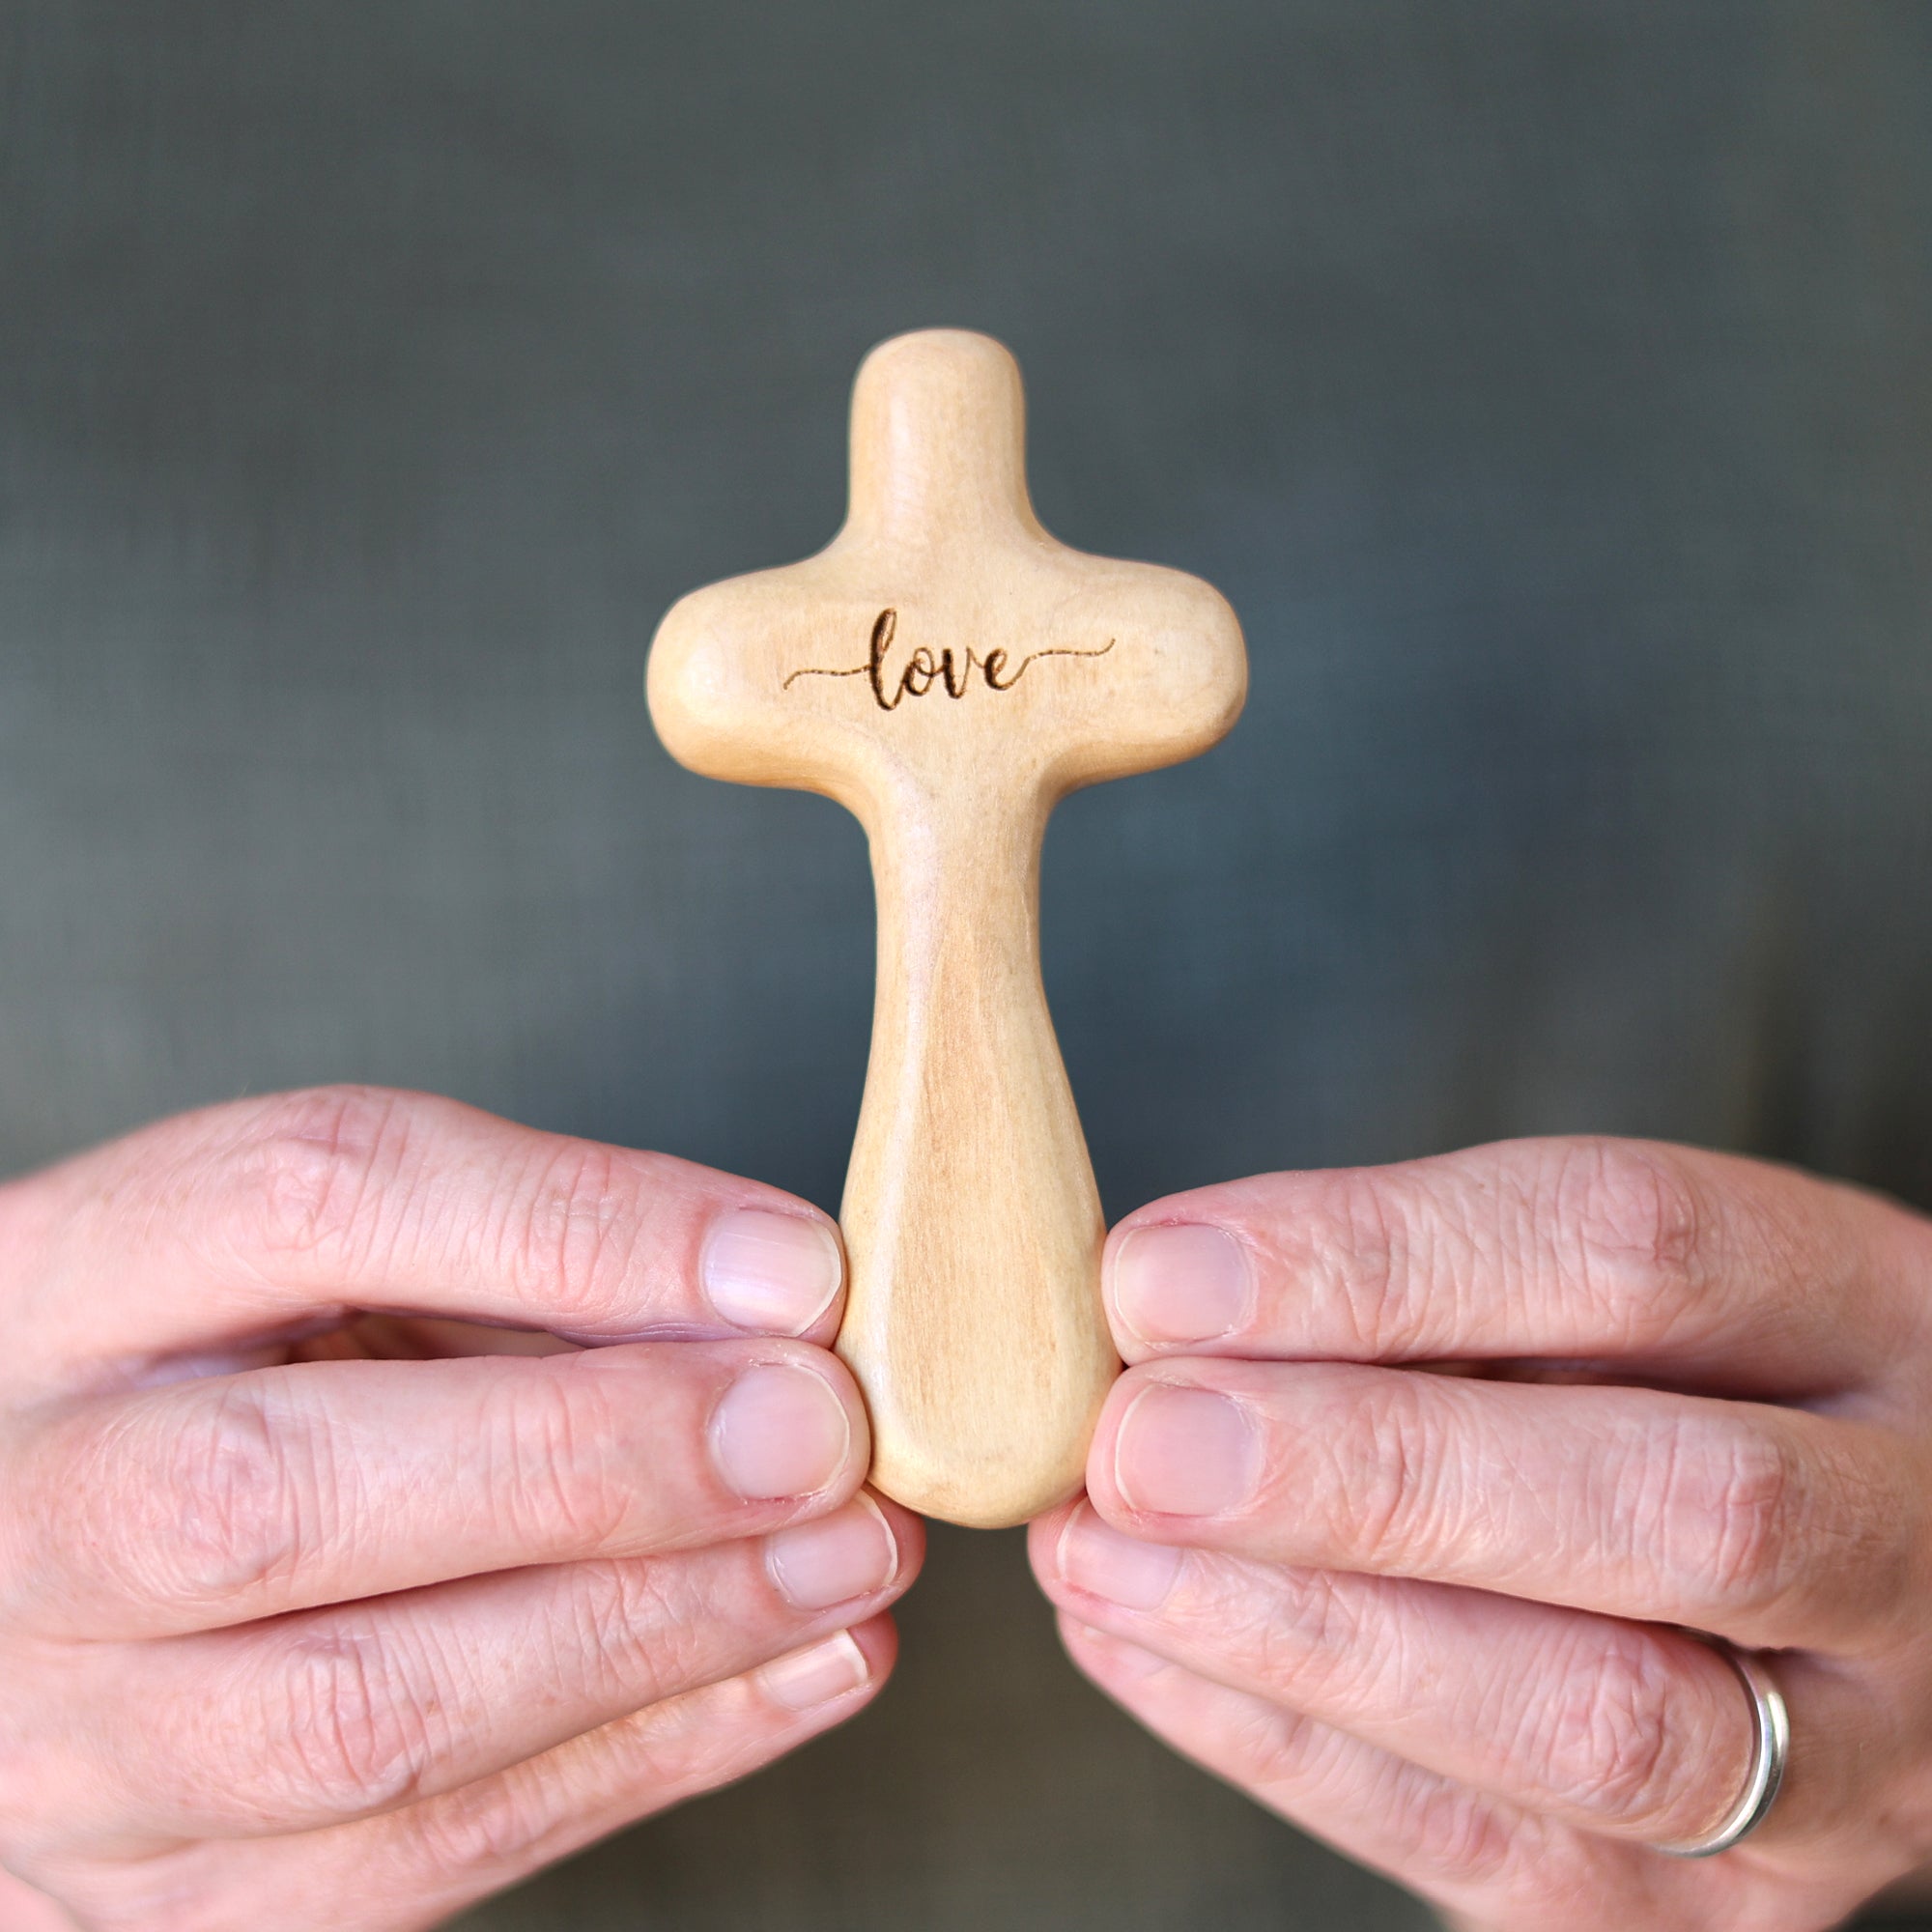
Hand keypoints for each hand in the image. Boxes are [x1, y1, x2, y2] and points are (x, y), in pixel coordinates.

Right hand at [0, 1086, 920, 1931]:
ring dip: (663, 1632)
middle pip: (286, 1490)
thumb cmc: (214, 1381)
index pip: (308, 1204)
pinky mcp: (160, 1902)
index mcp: (62, 1284)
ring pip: (363, 1715)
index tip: (791, 1266)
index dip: (573, 1228)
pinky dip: (647, 1758)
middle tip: (823, 1433)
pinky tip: (800, 1669)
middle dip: (601, 1461)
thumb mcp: (319, 1265)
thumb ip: (516, 1260)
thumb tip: (773, 1302)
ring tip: (853, 1556)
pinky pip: (414, 1864)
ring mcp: (65, 1741)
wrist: (14, 1593)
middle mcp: (23, 1515)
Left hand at [1031, 1138, 1931, 1929]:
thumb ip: (1419, 1281)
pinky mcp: (1723, 1912)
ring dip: (1299, 1635)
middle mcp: (1903, 1548)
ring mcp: (1846, 1762)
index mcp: (1872, 1318)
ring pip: (1595, 1723)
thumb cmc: (1674, 1385)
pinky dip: (1282, 1746)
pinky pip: (1496, 1851)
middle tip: (1137, 1442)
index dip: (1380, 1259)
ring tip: (1092, 1551)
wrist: (1850, 1592)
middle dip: (1368, 1473)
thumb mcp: (1603, 1286)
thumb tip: (1161, 1305)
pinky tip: (1133, 1645)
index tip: (1158, 1275)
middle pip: (1672, 1507)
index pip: (1641, 1253)